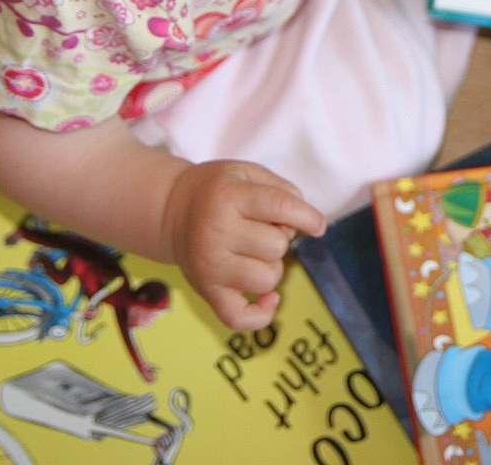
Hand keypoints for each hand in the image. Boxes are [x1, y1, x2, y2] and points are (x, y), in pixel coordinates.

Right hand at [161, 160, 326, 329]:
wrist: (172, 209)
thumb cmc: (219, 191)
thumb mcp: (247, 172)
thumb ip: (282, 190)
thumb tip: (308, 223)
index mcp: (230, 197)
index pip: (281, 207)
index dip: (308, 217)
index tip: (318, 226)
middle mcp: (217, 232)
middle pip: (277, 246)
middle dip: (280, 237)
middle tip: (260, 229)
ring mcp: (210, 266)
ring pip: (268, 280)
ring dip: (271, 267)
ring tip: (254, 252)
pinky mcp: (207, 291)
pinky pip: (240, 318)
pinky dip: (261, 314)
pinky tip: (270, 299)